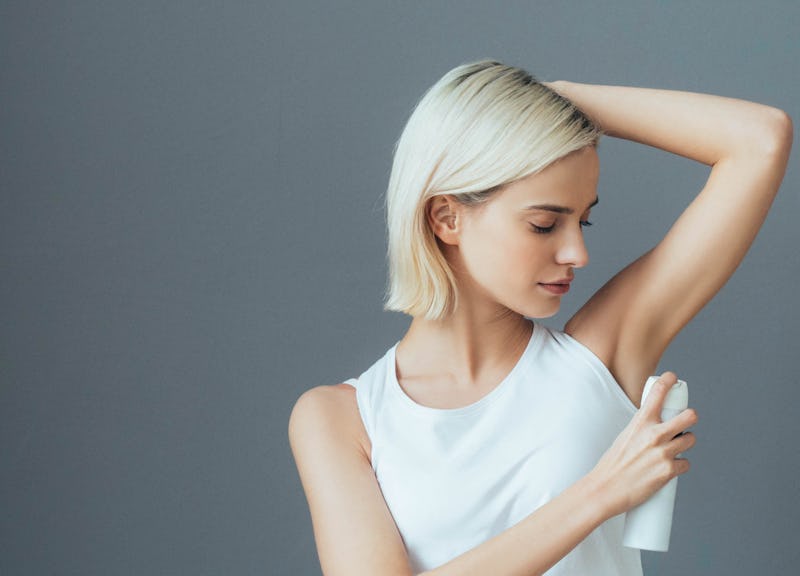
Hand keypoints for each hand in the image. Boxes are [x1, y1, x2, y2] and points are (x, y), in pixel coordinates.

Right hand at [588, 372, 697, 517]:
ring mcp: (664, 452)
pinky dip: (680, 465)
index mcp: (640, 422)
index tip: (673, 378)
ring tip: (675, 448)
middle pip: (689, 416)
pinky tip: (669, 468)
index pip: (658, 392)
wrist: (605, 488)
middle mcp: (655, 434)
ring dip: (685, 442)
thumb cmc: (612, 464)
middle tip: (686, 420)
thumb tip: (656, 428)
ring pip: (691, 439)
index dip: (669, 380)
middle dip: (690, 416)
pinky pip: (686, 464)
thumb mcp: (625, 436)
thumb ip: (642, 429)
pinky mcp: (669, 471)